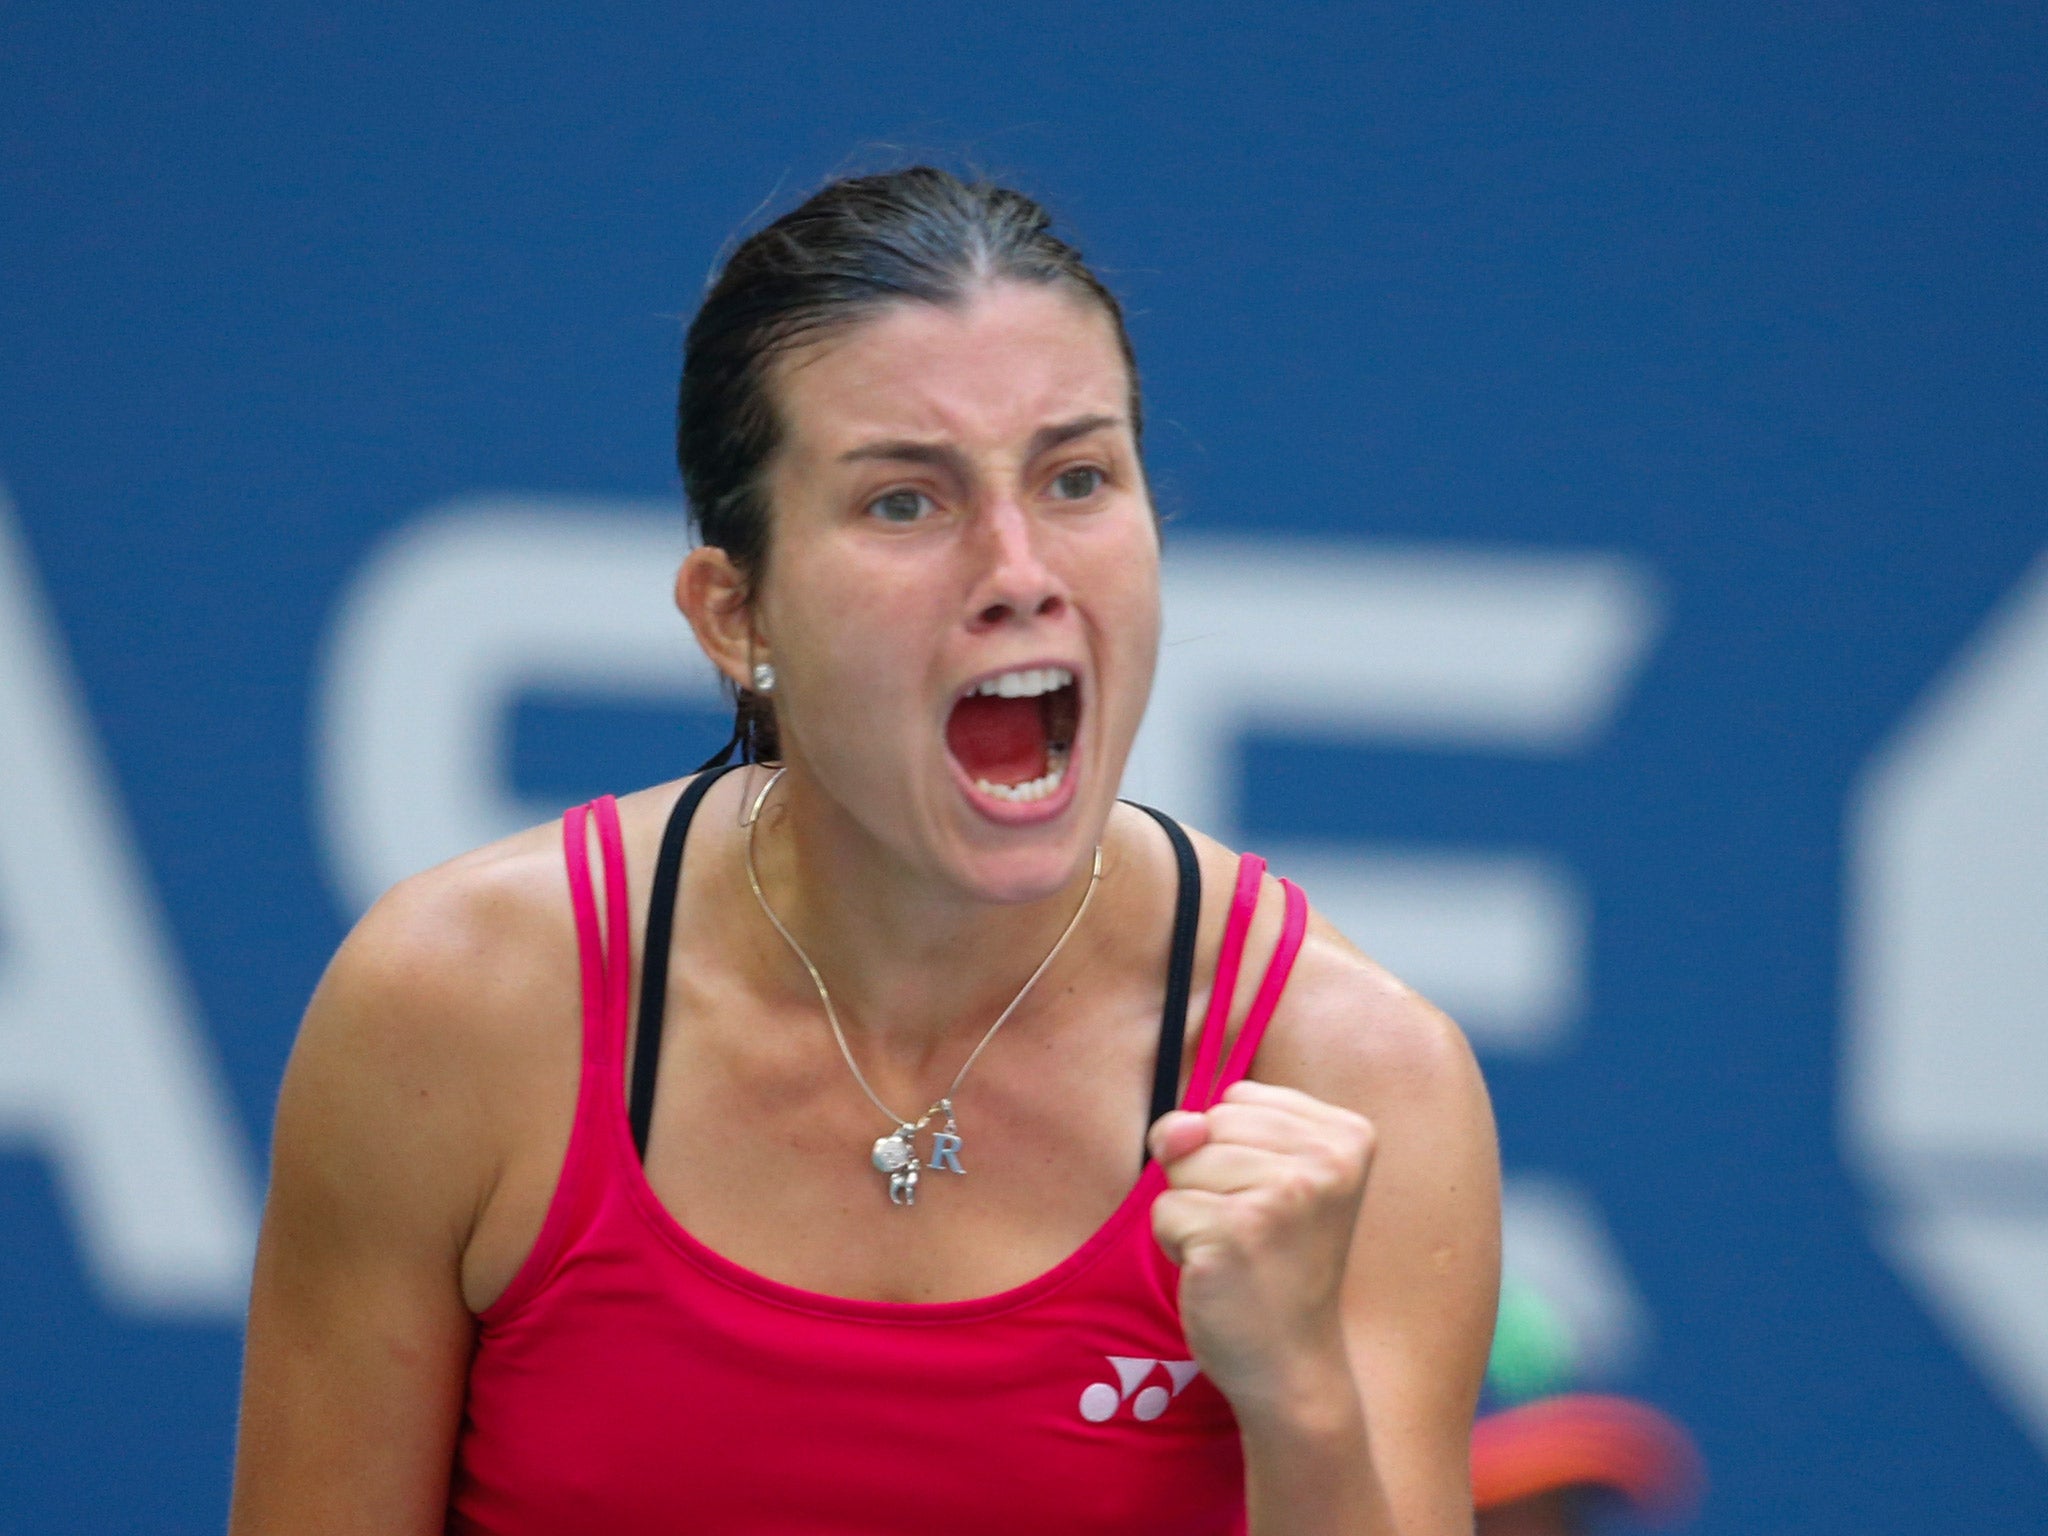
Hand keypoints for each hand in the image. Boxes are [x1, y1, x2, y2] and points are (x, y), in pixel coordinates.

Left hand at [1148, 1079, 1376, 1418]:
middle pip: (1209, 1125)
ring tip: (1237, 1250)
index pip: (1238, 1098)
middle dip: (1208, 1176)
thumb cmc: (1275, 1262)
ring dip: (1191, 1209)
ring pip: (1182, 1164)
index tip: (1275, 1201)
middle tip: (1254, 1231)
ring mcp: (1283, 1197)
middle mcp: (1325, 1160)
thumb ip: (1211, 1129)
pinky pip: (1164, 1209)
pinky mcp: (1236, 1234)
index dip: (1233, 1150)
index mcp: (1347, 1134)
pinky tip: (1219, 1273)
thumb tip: (1177, 1130)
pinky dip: (1176, 1244)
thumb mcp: (1261, 1174)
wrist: (1292, 1363)